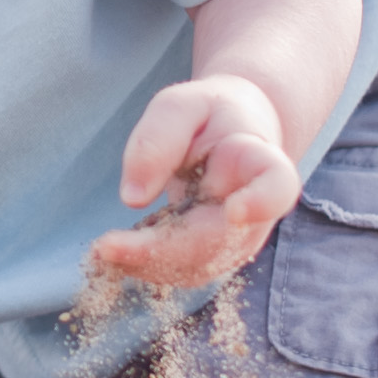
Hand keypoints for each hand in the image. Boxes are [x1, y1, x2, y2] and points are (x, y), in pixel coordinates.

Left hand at [87, 71, 300, 289]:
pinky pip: (181, 270)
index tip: (235, 211)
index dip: (263, 202)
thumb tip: (133, 198)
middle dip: (162, 250)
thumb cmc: (208, 115)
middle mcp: (257, 211)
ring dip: (147, 265)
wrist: (231, 135)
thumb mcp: (180, 107)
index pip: (277, 186)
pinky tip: (114, 252)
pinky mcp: (214, 255)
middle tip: (104, 248)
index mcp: (260, 161)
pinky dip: (144, 266)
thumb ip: (157, 140)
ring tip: (100, 252)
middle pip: (219, 241)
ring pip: (198, 266)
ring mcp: (238, 240)